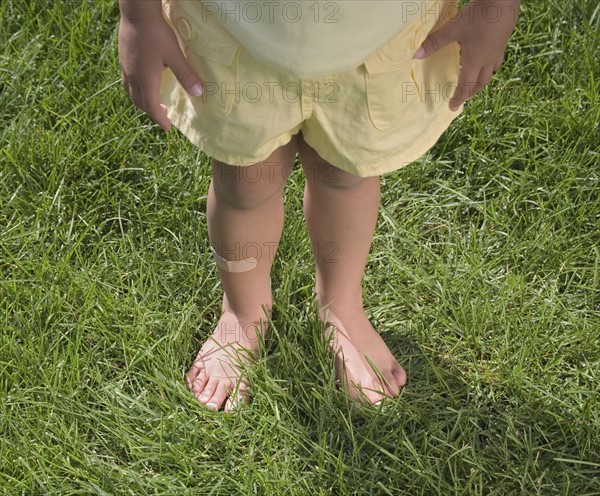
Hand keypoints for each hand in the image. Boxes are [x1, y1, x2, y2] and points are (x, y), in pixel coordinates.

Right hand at [118, 15, 202, 129]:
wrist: (137, 12)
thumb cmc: (157, 34)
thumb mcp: (175, 55)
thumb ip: (186, 75)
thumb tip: (198, 93)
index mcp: (145, 80)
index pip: (151, 107)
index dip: (160, 119)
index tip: (167, 128)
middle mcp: (132, 77)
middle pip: (139, 101)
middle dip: (151, 111)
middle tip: (164, 114)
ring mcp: (126, 67)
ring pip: (131, 91)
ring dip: (142, 100)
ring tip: (152, 100)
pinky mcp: (123, 57)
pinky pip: (127, 80)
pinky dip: (136, 88)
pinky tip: (143, 80)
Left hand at [414, 0, 519, 110]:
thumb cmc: (478, 16)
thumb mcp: (453, 29)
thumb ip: (435, 43)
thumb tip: (416, 55)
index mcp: (475, 61)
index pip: (465, 86)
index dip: (458, 98)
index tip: (452, 107)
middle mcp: (488, 60)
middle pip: (480, 83)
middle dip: (471, 92)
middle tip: (463, 97)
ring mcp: (498, 50)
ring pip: (491, 72)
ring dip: (482, 80)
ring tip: (475, 81)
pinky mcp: (504, 40)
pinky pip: (497, 59)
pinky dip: (490, 66)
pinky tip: (487, 57)